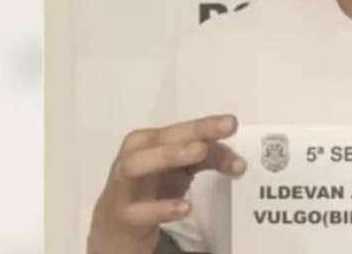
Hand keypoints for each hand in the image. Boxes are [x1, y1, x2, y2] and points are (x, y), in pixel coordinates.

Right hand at [87, 114, 246, 253]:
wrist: (114, 227)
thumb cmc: (150, 189)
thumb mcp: (180, 170)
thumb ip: (208, 158)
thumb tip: (238, 160)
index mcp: (148, 142)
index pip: (179, 130)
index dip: (205, 125)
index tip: (232, 123)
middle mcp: (133, 156)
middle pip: (159, 140)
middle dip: (191, 133)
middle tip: (221, 131)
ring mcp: (123, 186)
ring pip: (137, 165)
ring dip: (168, 156)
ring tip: (200, 152)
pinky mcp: (122, 216)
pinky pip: (138, 211)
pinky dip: (161, 208)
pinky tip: (185, 208)